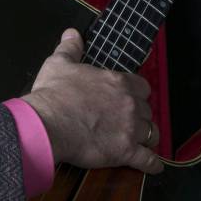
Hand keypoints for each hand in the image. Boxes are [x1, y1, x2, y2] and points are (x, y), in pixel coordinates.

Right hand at [21, 28, 162, 173]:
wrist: (46, 123)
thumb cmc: (53, 94)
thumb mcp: (59, 63)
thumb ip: (70, 47)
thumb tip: (72, 34)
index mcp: (117, 82)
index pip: (142, 86)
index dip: (137, 93)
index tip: (131, 98)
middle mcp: (129, 104)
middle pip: (147, 110)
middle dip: (140, 116)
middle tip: (130, 121)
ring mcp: (129, 129)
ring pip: (151, 133)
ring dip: (146, 137)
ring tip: (141, 141)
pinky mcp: (125, 152)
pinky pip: (148, 160)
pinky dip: (152, 164)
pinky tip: (154, 166)